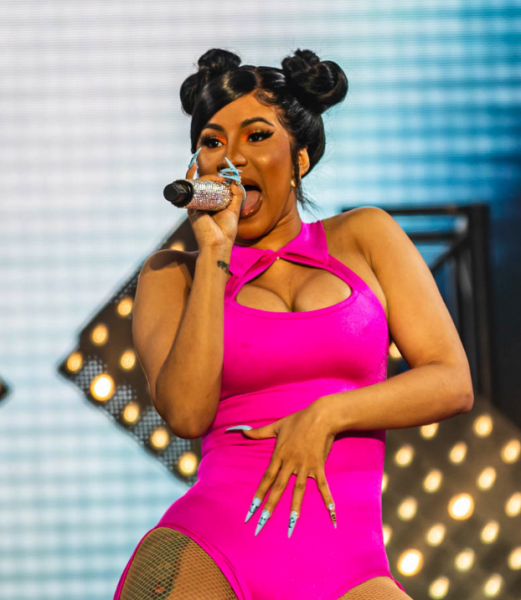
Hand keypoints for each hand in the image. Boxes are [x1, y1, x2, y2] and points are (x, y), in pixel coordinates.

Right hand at [184, 155, 245, 251]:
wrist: (218, 243)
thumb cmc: (226, 231)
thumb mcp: (234, 210)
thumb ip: (236, 196)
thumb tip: (235, 181)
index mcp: (212, 203)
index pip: (213, 186)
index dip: (219, 179)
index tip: (228, 178)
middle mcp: (202, 202)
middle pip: (205, 183)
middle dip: (214, 177)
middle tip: (223, 179)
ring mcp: (195, 203)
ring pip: (198, 184)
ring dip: (208, 177)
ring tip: (218, 179)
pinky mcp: (191, 206)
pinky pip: (189, 188)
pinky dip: (189, 175)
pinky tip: (193, 167)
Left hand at [230, 404, 336, 537]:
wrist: (321, 416)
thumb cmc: (298, 420)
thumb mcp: (277, 425)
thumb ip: (259, 432)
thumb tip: (242, 431)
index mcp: (279, 455)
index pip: (267, 478)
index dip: (259, 494)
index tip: (251, 509)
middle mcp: (290, 463)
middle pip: (278, 488)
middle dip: (270, 507)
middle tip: (262, 524)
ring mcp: (305, 466)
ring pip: (298, 490)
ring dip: (294, 508)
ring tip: (291, 525)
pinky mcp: (319, 466)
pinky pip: (322, 485)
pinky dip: (327, 498)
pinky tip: (331, 513)